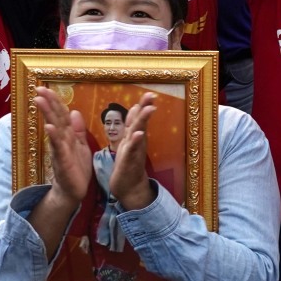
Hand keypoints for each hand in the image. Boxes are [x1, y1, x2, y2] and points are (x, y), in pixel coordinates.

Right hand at [36, 89, 92, 205]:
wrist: (73, 191)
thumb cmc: (76, 169)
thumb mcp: (80, 146)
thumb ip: (77, 130)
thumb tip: (74, 111)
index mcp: (67, 136)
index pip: (61, 115)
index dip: (55, 101)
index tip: (45, 88)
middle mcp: (61, 141)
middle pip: (55, 118)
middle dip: (48, 103)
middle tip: (38, 89)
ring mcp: (60, 150)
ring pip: (54, 130)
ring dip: (47, 115)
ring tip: (40, 101)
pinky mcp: (63, 162)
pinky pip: (58, 148)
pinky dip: (54, 137)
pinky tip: (50, 127)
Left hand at [108, 94, 158, 211]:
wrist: (128, 188)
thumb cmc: (128, 164)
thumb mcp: (129, 141)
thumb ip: (132, 125)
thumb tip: (137, 107)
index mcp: (134, 137)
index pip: (138, 118)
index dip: (143, 106)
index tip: (149, 93)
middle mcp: (137, 143)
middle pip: (142, 123)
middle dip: (146, 109)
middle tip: (152, 96)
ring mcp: (134, 152)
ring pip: (138, 134)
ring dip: (143, 122)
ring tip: (148, 109)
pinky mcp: (128, 162)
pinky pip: (132, 151)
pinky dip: (135, 141)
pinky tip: (139, 134)